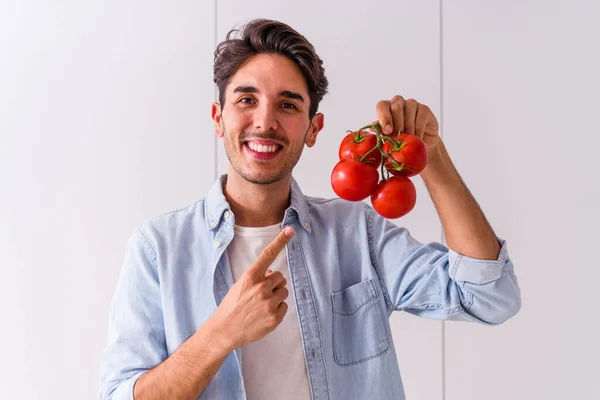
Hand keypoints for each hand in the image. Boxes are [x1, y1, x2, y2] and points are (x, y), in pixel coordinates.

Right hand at [210, 227, 294, 349]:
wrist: (225, 330)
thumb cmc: (232, 306)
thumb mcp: (240, 286)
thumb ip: (257, 277)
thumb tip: (273, 274)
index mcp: (251, 276)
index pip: (268, 255)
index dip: (281, 241)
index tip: (290, 230)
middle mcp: (261, 287)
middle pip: (281, 277)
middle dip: (274, 284)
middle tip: (260, 294)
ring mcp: (269, 303)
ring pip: (284, 292)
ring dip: (276, 296)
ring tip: (261, 305)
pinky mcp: (275, 317)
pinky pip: (284, 306)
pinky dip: (277, 310)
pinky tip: (264, 315)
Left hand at [375, 95, 440, 154]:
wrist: (421, 144)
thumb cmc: (401, 139)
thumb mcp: (389, 136)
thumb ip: (381, 130)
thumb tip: (371, 127)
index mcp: (386, 107)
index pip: (382, 106)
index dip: (384, 118)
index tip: (387, 131)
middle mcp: (398, 102)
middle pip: (396, 108)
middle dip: (397, 125)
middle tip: (399, 138)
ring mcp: (412, 104)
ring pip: (409, 112)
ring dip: (408, 129)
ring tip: (409, 141)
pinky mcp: (424, 109)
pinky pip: (420, 118)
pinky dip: (418, 130)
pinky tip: (418, 139)